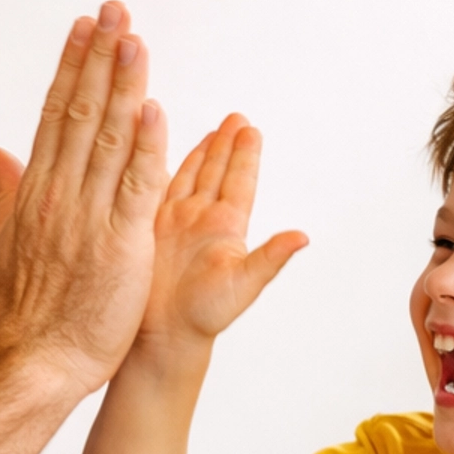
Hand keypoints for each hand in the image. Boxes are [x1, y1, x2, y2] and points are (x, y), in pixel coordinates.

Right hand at [0, 3, 169, 394]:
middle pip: (82, 112)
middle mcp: (59, 195)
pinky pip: (135, 186)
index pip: (56, 116)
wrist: (35, 362)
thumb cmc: (24, 313)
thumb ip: (4, 195)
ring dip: (125, 85)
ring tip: (135, 38)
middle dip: (100, 57)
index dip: (74, 68)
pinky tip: (154, 108)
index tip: (86, 29)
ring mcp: (88, 217)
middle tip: (115, 10)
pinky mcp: (120, 243)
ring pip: (110, 139)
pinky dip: (145, 147)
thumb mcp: (2, 247)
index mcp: (35, 193)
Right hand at [140, 114, 306, 345]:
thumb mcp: (243, 285)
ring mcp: (176, 224)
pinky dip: (163, 169)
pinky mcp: (149, 230)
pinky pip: (157, 190)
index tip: (251, 128)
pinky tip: (166, 156)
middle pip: (218, 172)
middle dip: (227, 144)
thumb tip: (303, 237)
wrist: (165, 336)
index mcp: (227, 229)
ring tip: (213, 129)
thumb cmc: (205, 317)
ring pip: (191, 178)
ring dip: (202, 153)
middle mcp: (203, 222)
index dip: (245, 155)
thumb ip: (270, 257)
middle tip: (237, 117)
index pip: (239, 182)